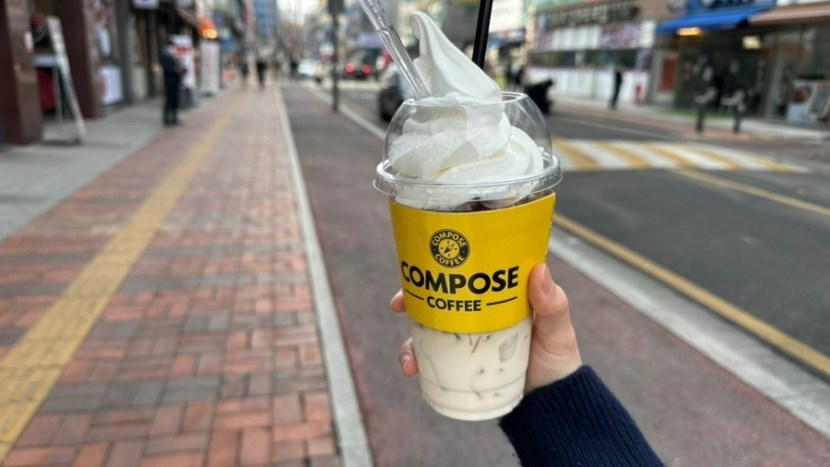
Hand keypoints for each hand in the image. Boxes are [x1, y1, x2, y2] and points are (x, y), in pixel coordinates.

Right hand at [391, 264, 581, 392]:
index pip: (464, 273)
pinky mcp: (460, 363)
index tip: (419, 265)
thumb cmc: (558, 359)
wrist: (553, 401)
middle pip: (437, 299)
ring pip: (428, 330)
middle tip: (398, 304)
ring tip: (409, 358)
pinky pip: (431, 360)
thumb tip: (539, 270)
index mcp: (497, 297)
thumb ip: (552, 305)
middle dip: (412, 298)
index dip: (438, 266)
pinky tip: (412, 371)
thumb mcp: (557, 330)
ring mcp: (467, 339)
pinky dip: (417, 362)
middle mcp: (476, 314)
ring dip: (409, 339)